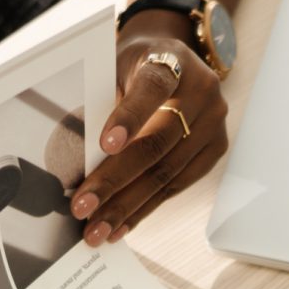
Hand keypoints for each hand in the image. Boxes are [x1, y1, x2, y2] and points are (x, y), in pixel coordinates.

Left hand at [70, 27, 227, 245]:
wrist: (172, 60)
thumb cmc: (135, 66)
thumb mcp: (116, 67)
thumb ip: (103, 102)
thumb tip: (74, 158)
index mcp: (171, 62)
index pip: (151, 88)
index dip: (129, 117)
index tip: (105, 144)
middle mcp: (201, 92)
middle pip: (157, 143)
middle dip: (115, 180)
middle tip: (83, 207)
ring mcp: (213, 124)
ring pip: (167, 173)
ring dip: (127, 206)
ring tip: (96, 228)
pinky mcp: (215, 150)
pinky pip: (176, 186)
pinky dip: (144, 208)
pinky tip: (120, 225)